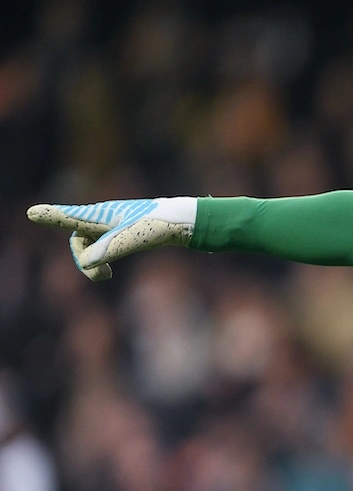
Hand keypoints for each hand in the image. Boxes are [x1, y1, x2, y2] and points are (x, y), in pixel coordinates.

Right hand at [27, 197, 197, 280]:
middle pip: (78, 239)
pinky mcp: (120, 233)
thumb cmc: (158, 226)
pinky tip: (107, 273)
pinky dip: (99, 260)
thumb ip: (108, 250)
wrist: (182, 222)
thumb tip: (86, 262)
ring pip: (89, 246)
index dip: (52, 217)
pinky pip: (99, 246)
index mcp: (101, 215)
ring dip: (92, 263)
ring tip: (106, 277)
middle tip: (102, 277)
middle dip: (82, 259)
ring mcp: (110, 225)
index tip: (32, 213)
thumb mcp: (134, 240)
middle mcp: (101, 217)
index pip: (71, 217)